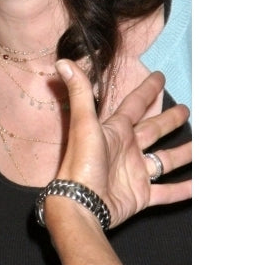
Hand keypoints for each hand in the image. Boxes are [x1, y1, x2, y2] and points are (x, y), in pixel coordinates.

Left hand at [54, 61, 191, 228]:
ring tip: (201, 145)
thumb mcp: (83, 123)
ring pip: (164, 160)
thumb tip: (63, 61)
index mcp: (114, 131)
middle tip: (186, 110)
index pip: (134, 105)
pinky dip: (183, 189)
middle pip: (153, 130)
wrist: (81, 204)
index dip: (147, 90)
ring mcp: (134, 173)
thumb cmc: (82, 162)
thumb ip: (79, 92)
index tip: (160, 76)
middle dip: (168, 120)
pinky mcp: (140, 195)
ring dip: (182, 153)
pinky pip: (166, 191)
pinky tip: (199, 184)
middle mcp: (126, 149)